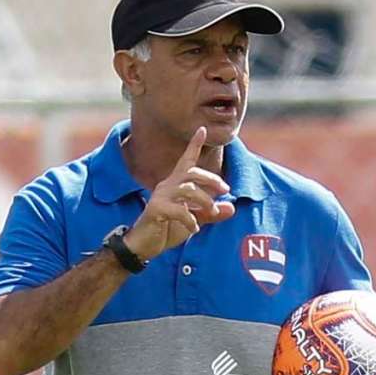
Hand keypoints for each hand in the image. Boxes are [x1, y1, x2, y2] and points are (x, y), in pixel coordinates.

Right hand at [125, 127, 235, 259]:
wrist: (143, 246)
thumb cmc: (166, 230)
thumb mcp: (194, 220)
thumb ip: (212, 214)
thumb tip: (232, 208)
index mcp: (175, 185)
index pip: (185, 161)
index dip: (193, 145)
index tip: (202, 129)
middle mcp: (166, 186)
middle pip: (191, 173)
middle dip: (211, 179)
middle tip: (225, 190)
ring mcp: (160, 197)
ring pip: (188, 190)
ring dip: (205, 201)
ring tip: (212, 213)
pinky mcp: (155, 210)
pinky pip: (179, 210)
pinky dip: (191, 220)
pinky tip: (194, 229)